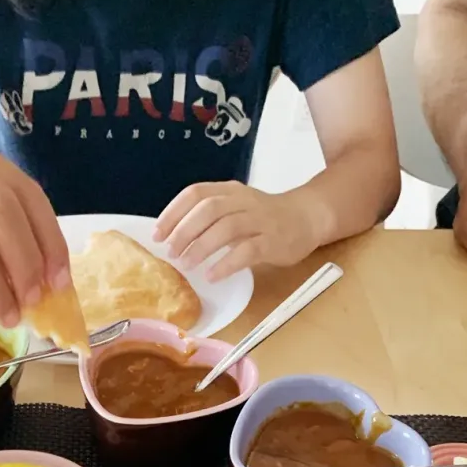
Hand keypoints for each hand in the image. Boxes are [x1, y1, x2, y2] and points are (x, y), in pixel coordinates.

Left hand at [154, 182, 321, 280]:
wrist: (308, 217)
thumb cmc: (264, 217)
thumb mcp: (235, 208)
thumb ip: (209, 217)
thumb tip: (172, 238)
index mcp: (230, 191)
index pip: (196, 193)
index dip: (173, 213)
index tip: (158, 234)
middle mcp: (244, 201)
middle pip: (209, 209)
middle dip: (185, 231)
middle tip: (171, 253)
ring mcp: (260, 220)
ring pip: (227, 228)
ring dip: (202, 247)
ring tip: (187, 265)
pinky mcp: (274, 241)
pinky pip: (248, 251)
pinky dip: (226, 264)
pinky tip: (212, 275)